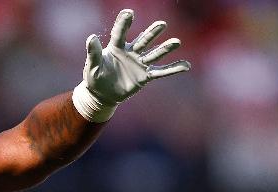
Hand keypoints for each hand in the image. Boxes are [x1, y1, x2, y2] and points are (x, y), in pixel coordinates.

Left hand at [72, 8, 190, 121]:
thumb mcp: (92, 66)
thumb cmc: (95, 77)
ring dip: (165, 49)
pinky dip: (173, 69)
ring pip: (154, 54)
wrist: (102, 94)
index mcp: (116, 48)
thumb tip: (91, 37)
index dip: (124, 23)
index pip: (120, 33)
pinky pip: (160, 72)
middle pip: (143, 40)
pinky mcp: (145, 76)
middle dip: (152, 33)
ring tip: (176, 41)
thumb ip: (94, 53)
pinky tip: (186, 65)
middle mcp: (131, 52)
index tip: (129, 12)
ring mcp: (139, 64)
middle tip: (162, 24)